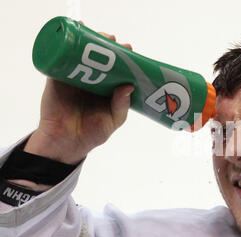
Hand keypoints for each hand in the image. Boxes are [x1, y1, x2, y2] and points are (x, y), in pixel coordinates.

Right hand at [25, 31, 134, 164]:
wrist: (66, 142)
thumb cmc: (93, 132)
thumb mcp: (113, 120)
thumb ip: (121, 105)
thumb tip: (128, 86)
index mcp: (107, 87)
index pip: (116, 67)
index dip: (123, 57)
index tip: (129, 49)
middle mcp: (91, 79)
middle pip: (98, 56)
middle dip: (106, 45)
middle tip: (112, 40)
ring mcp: (73, 77)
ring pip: (80, 53)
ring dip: (86, 40)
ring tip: (95, 34)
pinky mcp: (57, 78)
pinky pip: (58, 59)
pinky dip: (63, 47)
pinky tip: (69, 37)